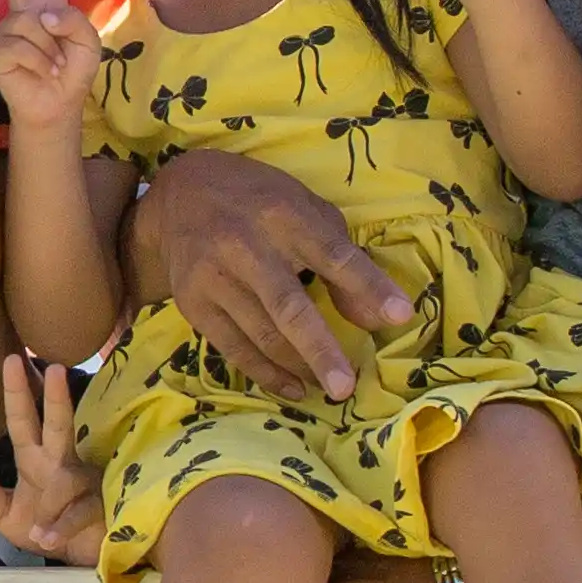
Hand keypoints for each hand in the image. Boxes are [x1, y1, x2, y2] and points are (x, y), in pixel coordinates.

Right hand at [0, 0, 103, 136]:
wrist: (54, 104)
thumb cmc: (71, 72)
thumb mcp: (88, 42)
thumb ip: (75, 20)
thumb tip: (42, 16)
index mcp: (50, 4)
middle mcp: (25, 10)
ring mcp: (8, 27)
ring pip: (32, 24)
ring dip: (51, 50)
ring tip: (54, 66)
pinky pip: (20, 45)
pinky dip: (39, 62)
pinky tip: (42, 72)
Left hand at [0, 353, 101, 564]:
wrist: (84, 556)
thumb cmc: (47, 528)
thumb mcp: (9, 518)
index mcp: (36, 460)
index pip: (23, 422)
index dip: (17, 393)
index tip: (12, 359)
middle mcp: (62, 464)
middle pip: (59, 426)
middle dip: (56, 399)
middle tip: (54, 368)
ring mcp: (86, 483)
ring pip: (68, 480)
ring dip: (50, 503)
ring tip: (37, 530)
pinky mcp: (102, 507)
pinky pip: (80, 513)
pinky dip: (62, 527)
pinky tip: (47, 538)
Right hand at [135, 150, 401, 403]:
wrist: (180, 194)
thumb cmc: (259, 201)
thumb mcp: (306, 210)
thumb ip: (344, 257)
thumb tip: (376, 317)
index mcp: (282, 214)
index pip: (332, 254)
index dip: (367, 285)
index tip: (401, 315)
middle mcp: (244, 245)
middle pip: (287, 307)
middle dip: (320, 348)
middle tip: (347, 386)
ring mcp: (213, 277)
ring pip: (261, 334)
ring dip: (300, 367)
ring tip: (333, 388)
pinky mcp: (193, 303)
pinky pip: (233, 348)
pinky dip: (266, 374)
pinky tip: (295, 388)